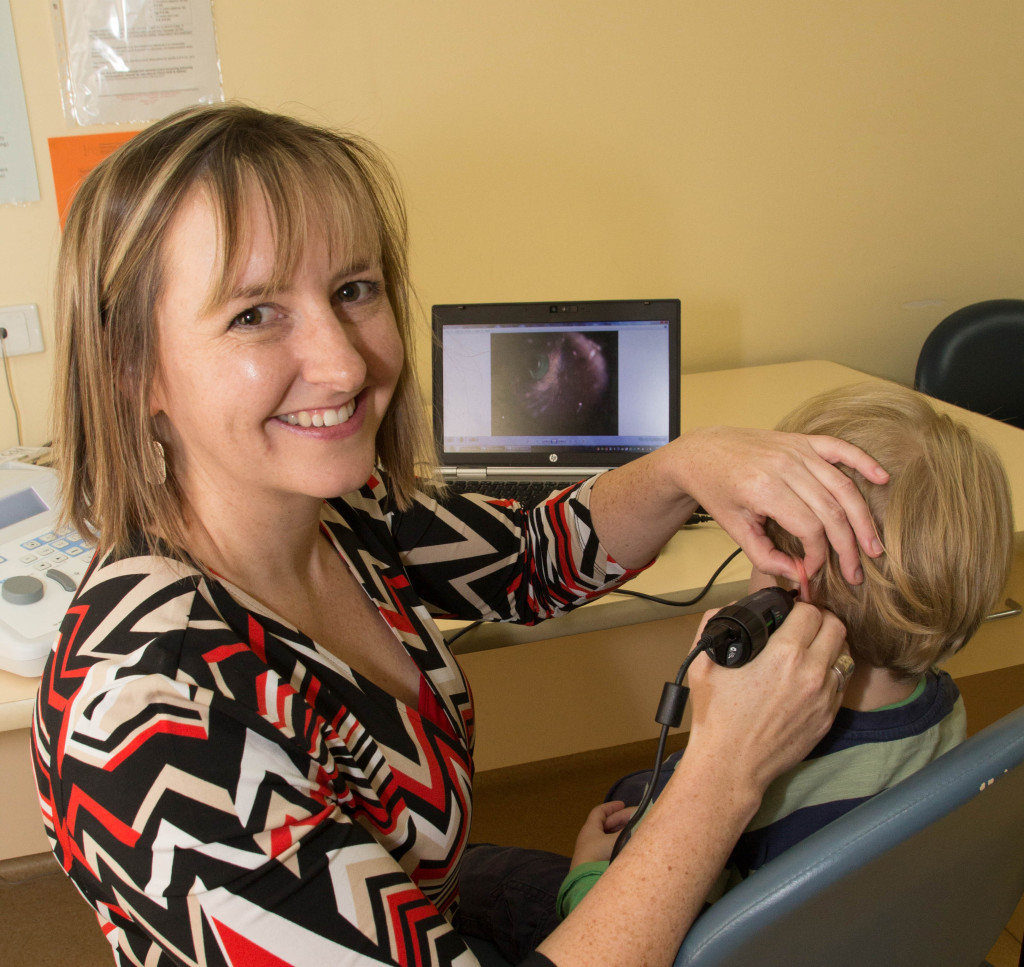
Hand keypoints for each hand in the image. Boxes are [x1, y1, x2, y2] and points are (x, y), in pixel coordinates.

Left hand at [570, 801, 635, 866]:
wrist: (586, 883)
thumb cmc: (598, 856)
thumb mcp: (615, 841)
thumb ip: (628, 831)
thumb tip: (641, 822)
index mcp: (590, 829)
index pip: (599, 812)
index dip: (611, 807)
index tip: (623, 804)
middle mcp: (590, 838)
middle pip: (606, 824)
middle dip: (621, 820)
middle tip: (637, 818)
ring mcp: (593, 852)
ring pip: (608, 837)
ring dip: (621, 833)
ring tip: (636, 831)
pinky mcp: (596, 864)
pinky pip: (609, 849)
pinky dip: (619, 845)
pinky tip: (629, 847)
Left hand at [676, 426, 887, 583]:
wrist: (704, 452)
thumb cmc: (717, 491)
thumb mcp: (734, 529)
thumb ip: (765, 557)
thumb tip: (799, 575)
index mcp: (765, 489)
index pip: (810, 528)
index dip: (819, 555)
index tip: (815, 570)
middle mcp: (785, 467)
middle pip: (832, 511)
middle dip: (848, 547)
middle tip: (856, 573)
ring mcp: (796, 451)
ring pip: (843, 486)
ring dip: (863, 519)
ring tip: (873, 547)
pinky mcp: (803, 441)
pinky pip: (840, 449)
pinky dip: (864, 462)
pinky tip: (882, 478)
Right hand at [683, 602, 848, 792]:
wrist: (731, 764)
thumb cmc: (716, 715)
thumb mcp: (703, 664)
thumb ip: (712, 624)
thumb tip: (728, 608)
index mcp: (784, 655)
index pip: (812, 612)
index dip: (800, 607)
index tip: (789, 612)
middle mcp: (812, 673)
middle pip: (837, 627)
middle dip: (821, 620)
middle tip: (803, 625)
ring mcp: (825, 698)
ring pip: (844, 655)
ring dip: (829, 646)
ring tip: (810, 650)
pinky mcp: (828, 718)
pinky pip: (841, 683)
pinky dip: (829, 673)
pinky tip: (809, 677)